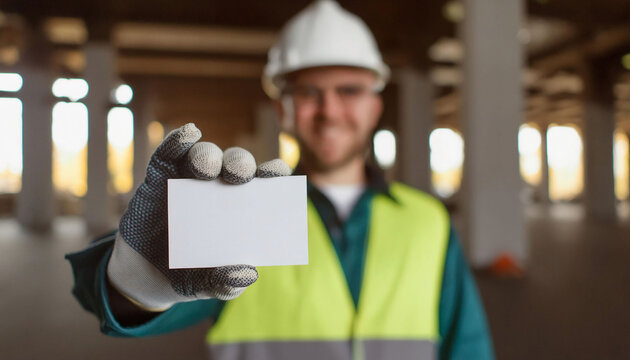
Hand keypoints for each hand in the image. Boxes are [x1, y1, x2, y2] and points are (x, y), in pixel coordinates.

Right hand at [107, 123, 291, 310]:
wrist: (146, 276)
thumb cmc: (191, 273)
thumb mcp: (207, 285)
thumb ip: (226, 283)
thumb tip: (248, 274)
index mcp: (242, 208)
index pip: (264, 184)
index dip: (273, 173)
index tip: (279, 172)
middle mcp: (220, 187)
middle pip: (236, 164)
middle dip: (240, 163)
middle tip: (239, 175)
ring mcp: (188, 179)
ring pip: (204, 154)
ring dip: (208, 155)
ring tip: (206, 168)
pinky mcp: (159, 176)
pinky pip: (167, 154)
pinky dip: (177, 141)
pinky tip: (187, 135)